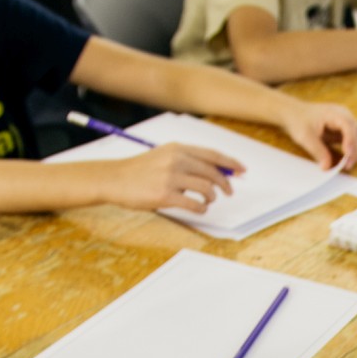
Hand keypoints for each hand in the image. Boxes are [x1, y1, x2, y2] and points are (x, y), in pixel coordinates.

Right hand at [104, 143, 242, 213]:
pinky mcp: (164, 195)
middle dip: (225, 184)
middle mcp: (176, 160)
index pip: (212, 155)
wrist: (114, 179)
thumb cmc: (141, 170)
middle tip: (229, 192)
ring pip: (206, 189)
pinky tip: (199, 208)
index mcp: (177, 148)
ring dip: (212, 198)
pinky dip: (201, 208)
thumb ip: (188, 160)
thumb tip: (216, 171)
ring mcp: (170, 177)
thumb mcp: (164, 155)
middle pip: (212, 173)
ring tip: (208, 201)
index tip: (242, 170)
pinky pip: (194, 204)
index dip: (230, 163)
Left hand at [279, 101, 356, 169]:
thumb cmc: (299, 121)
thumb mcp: (304, 137)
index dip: (351, 142)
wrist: (294, 113)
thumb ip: (317, 151)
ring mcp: (348, 123)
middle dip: (356, 151)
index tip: (348, 156)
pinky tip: (347, 160)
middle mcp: (345, 116)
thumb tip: (327, 167)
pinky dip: (355, 152)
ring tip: (347, 164)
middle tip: (346, 166)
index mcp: (335, 113)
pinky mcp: (346, 131)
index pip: (348, 127)